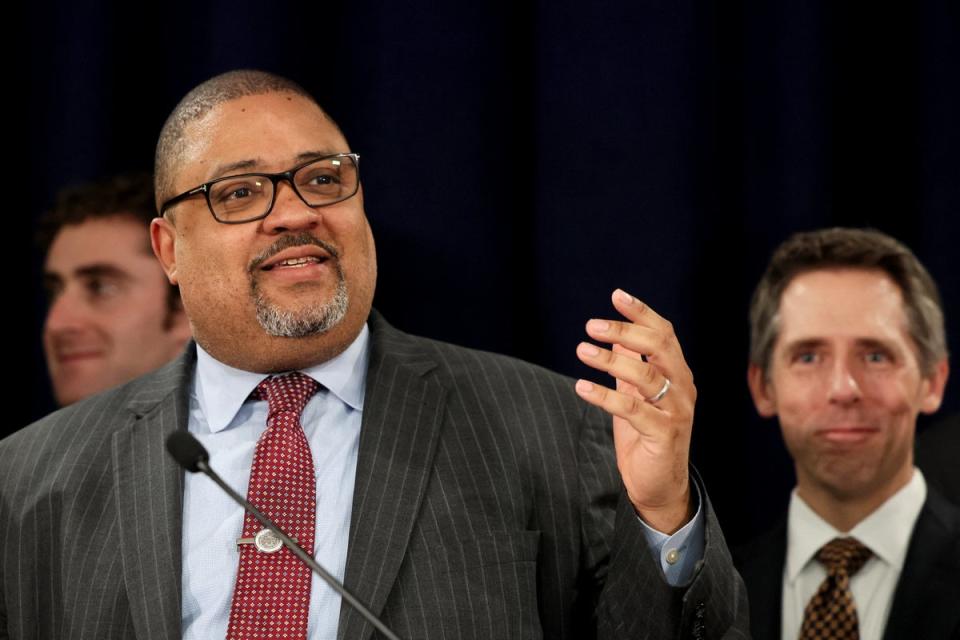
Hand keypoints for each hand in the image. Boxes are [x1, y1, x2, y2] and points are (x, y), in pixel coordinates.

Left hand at [574, 289, 695, 532]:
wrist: (659, 486)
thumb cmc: (646, 437)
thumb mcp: (635, 394)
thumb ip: (630, 365)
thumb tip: (617, 335)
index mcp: (678, 374)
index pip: (664, 334)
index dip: (641, 312)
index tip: (616, 295)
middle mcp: (682, 388)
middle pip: (659, 346)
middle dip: (626, 330)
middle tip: (592, 326)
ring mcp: (676, 411)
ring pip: (645, 376)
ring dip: (610, 360)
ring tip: (581, 350)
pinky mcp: (664, 434)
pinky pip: (632, 409)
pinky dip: (605, 395)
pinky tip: (582, 386)